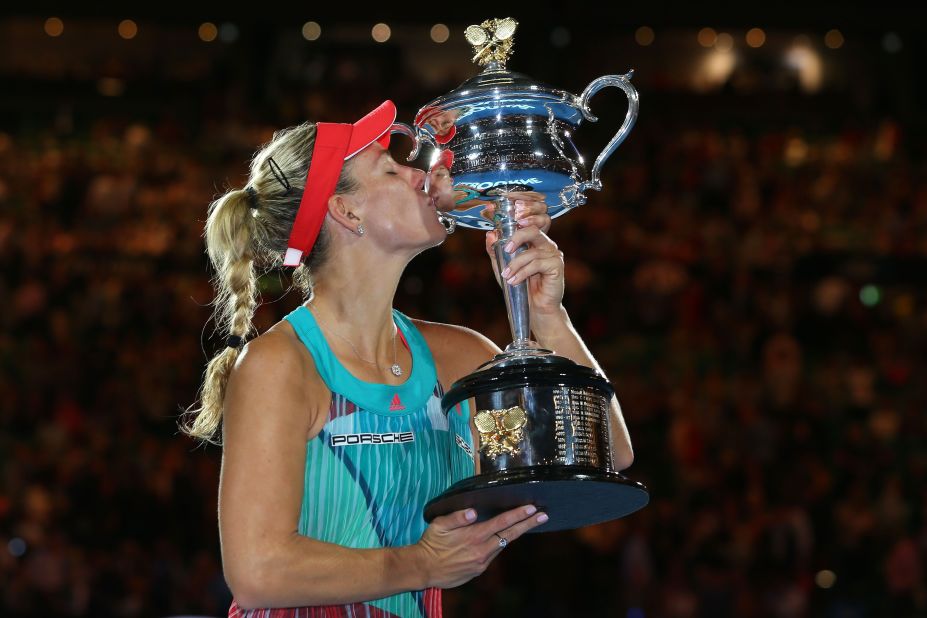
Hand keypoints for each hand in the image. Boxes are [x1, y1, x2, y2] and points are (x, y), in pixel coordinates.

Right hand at [415, 505, 548, 588]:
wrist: (424, 569)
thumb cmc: (431, 543)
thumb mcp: (439, 524)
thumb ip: (456, 517)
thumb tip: (472, 511)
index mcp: (474, 536)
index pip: (501, 523)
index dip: (518, 515)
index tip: (532, 509)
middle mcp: (482, 550)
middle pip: (509, 535)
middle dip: (528, 524)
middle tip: (544, 516)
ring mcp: (481, 562)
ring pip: (503, 545)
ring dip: (515, 534)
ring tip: (528, 524)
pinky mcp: (478, 570)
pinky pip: (493, 555)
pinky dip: (500, 545)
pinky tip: (503, 538)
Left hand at [483, 195, 551, 284]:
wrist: (534, 308)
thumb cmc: (520, 286)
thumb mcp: (502, 267)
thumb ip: (495, 251)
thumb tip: (490, 234)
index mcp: (533, 240)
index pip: (530, 219)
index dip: (521, 213)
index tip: (504, 212)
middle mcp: (545, 243)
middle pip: (534, 228)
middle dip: (517, 236)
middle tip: (506, 249)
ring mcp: (553, 253)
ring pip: (532, 251)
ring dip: (515, 264)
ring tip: (506, 276)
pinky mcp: (557, 265)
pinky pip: (537, 264)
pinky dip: (522, 272)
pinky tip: (514, 280)